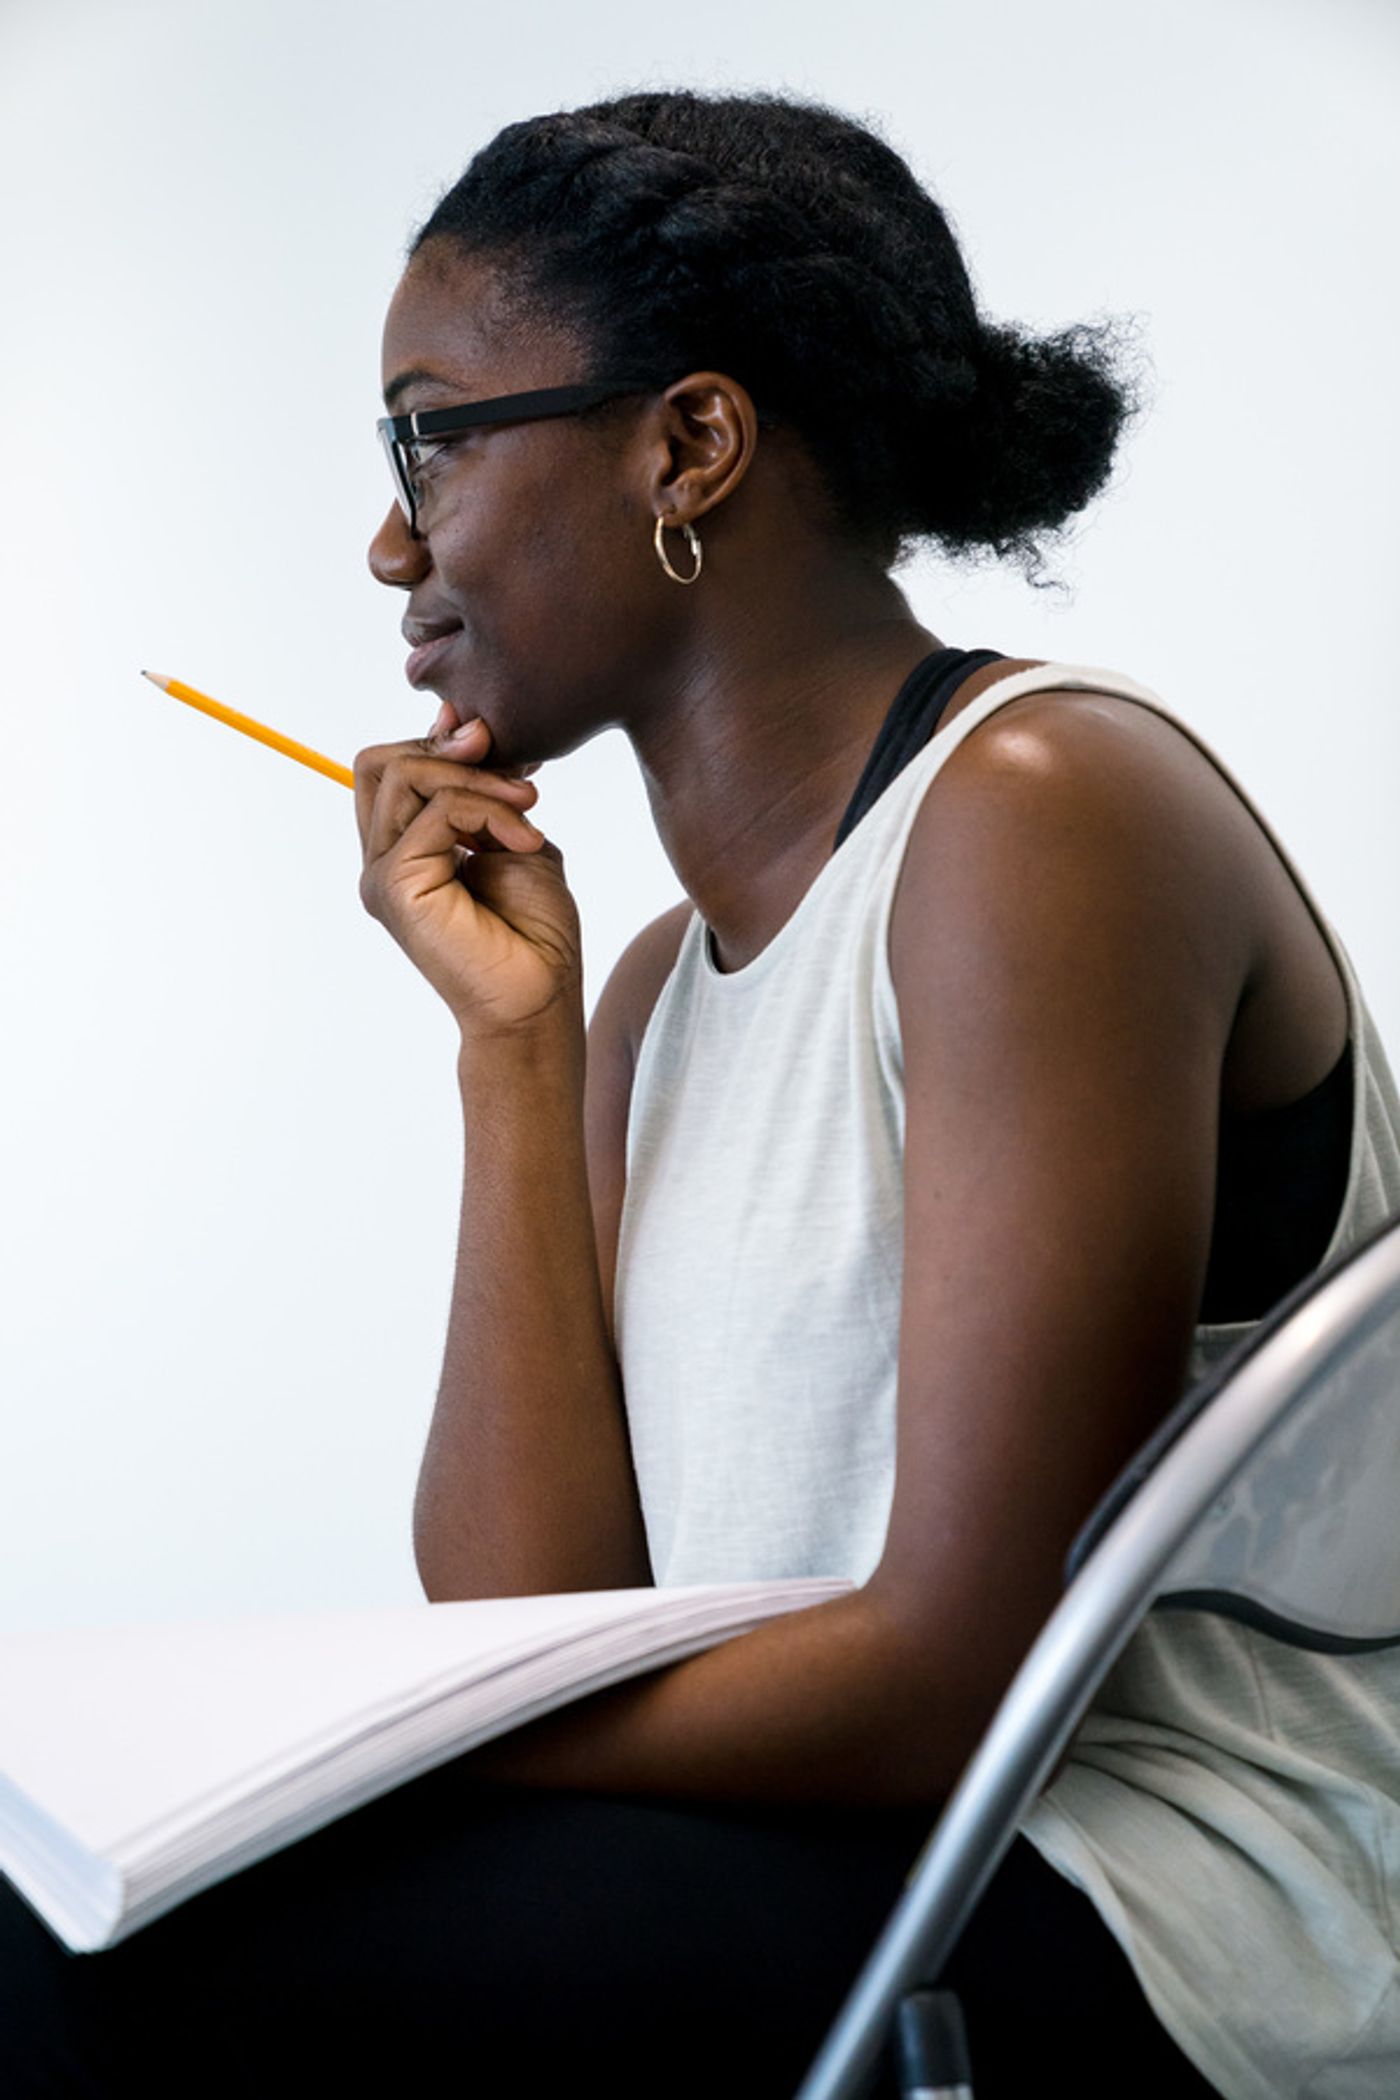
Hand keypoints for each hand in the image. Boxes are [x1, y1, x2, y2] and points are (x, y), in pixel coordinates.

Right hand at [354, 706, 582, 1036]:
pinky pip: (438, 810)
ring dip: (478, 780)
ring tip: (528, 809)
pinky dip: (490, 812)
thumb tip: (464, 725)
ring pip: (404, 776)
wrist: (540, 996)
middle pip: (379, 761)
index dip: (438, 743)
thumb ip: (487, 789)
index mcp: (402, 848)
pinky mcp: (395, 886)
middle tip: (518, 778)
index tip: (501, 751)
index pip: (389, 766)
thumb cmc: (535, 931)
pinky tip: (525, 840)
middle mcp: (381, 860)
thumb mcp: (515, 835)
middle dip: (450, 752)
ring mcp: (381, 874)